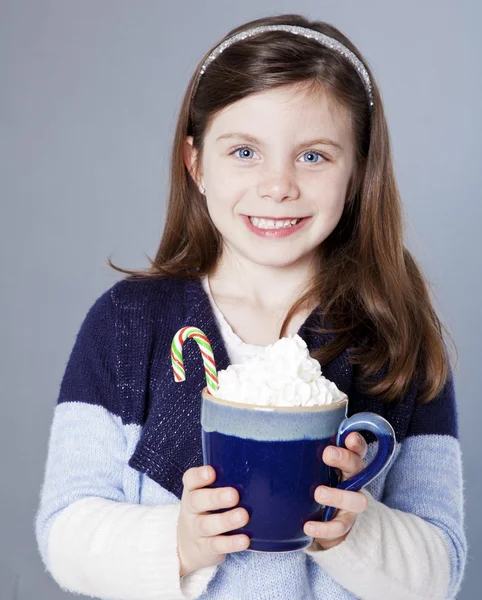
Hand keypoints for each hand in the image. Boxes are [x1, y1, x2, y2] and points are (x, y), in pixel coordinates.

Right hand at [177, 465, 250, 577]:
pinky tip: (244, 540)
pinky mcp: (205, 548)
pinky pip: (217, 546)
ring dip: (226, 520)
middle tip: (234, 495)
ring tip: (243, 516)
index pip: (190, 479)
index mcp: (192, 490)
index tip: (212, 472)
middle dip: (216, 497)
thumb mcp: (207, 494)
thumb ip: (224, 482)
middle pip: (197, 501)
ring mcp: (196, 530)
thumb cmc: (206, 510)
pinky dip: (231, 543)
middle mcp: (191, 509)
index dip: (199, 475)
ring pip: (207, 525)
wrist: (187, 545)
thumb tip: (259, 471)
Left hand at [303, 431, 368, 549]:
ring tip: (319, 494)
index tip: (348, 437)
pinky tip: (308, 527)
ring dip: (338, 495)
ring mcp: (351, 503)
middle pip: (358, 467)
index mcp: (346, 463)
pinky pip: (339, 527)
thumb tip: (268, 439)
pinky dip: (324, 527)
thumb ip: (304, 456)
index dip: (356, 442)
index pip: (357, 449)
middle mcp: (353, 481)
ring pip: (356, 500)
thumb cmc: (315, 483)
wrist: (321, 520)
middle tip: (327, 454)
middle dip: (345, 459)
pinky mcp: (345, 524)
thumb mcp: (312, 468)